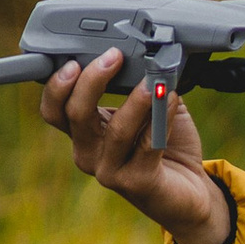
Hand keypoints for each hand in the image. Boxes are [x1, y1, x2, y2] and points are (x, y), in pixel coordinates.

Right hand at [39, 48, 229, 243]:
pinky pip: (148, 145)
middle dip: (92, 80)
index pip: (53, 109)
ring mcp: (109, 171)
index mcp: (83, 132)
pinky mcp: (137, 183)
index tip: (74, 59)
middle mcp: (89, 153)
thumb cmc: (165, 145)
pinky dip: (160, 117)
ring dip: (136, 100)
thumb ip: (138, 81)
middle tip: (114, 56)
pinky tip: (172, 98)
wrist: (191, 192)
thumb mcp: (145, 106)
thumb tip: (146, 51)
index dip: (56, 85)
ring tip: (154, 80)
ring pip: (115, 130)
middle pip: (74, 113)